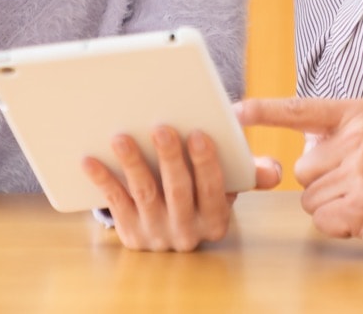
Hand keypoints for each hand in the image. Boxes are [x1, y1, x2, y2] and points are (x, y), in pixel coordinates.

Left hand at [81, 126, 282, 252]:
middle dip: (169, 157)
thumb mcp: (229, 186)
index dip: (206, 162)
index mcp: (215, 219)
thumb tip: (272, 170)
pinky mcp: (130, 234)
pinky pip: (115, 204)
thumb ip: (250, 173)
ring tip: (122, 136)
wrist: (173, 232)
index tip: (198, 133)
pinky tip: (90, 159)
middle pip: (177, 190)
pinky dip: (103, 180)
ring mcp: (156, 234)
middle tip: (160, 126)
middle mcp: (186, 232)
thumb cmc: (203, 193)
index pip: (213, 189)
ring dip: (133, 163)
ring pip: (144, 194)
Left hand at [236, 98, 362, 254]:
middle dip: (324, 183)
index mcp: (359, 113)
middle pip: (301, 169)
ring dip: (333, 207)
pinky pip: (325, 222)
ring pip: (310, 200)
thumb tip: (298, 143)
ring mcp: (362, 175)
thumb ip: (338, 132)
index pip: (301, 109)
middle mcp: (358, 139)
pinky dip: (342, 226)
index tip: (233, 111)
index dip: (264, 111)